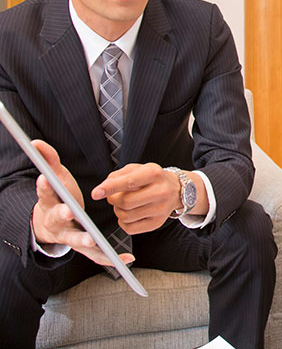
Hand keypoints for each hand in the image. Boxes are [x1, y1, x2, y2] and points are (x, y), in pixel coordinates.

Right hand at [30, 140, 133, 266]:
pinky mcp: (83, 247)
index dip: (44, 186)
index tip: (44, 178)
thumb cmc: (58, 196)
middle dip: (63, 214)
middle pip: (59, 219)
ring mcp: (69, 236)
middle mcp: (57, 222)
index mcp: (50, 203)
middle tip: (70, 211)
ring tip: (95, 239)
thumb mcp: (54, 178)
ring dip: (84, 240)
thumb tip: (35, 141)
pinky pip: (96, 255)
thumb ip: (48, 160)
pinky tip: (127, 259)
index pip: (45, 193)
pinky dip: (109, 258)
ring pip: (76, 241)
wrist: (50, 224)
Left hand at [91, 163, 191, 234]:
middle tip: (115, 196)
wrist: (175, 190)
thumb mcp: (138, 169)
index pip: (129, 182)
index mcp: (154, 174)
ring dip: (118, 211)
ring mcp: (160, 209)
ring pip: (125, 216)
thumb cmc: (152, 178)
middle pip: (125, 202)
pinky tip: (130, 213)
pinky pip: (130, 228)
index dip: (110, 188)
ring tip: (124, 204)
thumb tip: (103, 188)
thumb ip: (118, 176)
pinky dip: (123, 222)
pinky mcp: (156, 223)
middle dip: (113, 200)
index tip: (96, 193)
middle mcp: (160, 191)